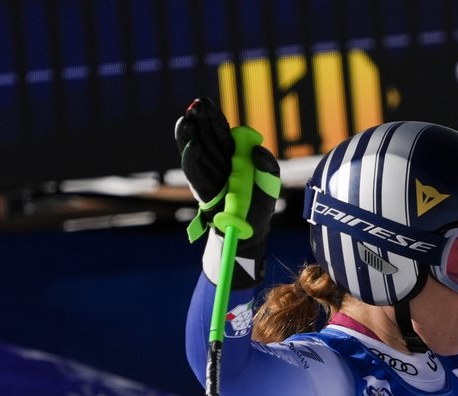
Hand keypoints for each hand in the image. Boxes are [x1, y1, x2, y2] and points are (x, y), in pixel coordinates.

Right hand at [175, 98, 280, 287]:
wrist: (250, 232)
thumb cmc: (260, 205)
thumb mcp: (271, 183)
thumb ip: (268, 165)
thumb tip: (258, 149)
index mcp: (232, 156)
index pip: (221, 132)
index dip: (213, 117)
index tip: (204, 102)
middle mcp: (217, 162)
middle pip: (206, 137)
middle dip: (199, 120)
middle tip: (194, 105)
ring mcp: (208, 175)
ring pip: (196, 151)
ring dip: (189, 135)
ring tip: (186, 120)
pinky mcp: (203, 189)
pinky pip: (196, 172)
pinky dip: (193, 158)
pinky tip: (192, 145)